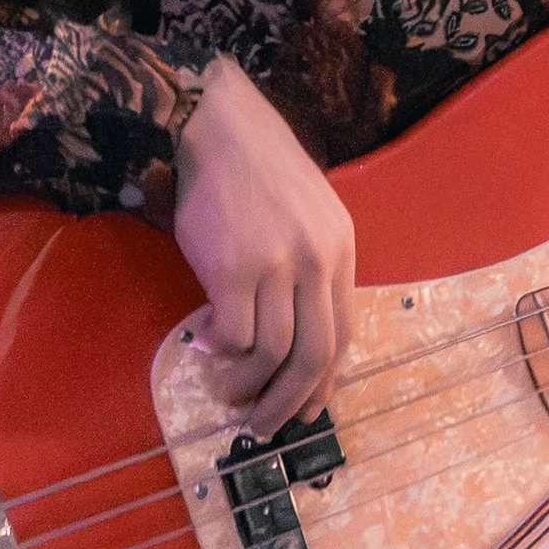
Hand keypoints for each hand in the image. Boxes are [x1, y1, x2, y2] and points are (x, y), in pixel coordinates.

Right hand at [171, 57, 357, 436]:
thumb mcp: (307, 213)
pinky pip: (233, 334)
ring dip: (248, 385)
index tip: (308, 409)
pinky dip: (221, 352)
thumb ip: (310, 267)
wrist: (216, 124)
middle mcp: (317, 259)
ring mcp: (276, 264)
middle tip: (266, 424)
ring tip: (228, 393)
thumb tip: (290, 336)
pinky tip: (205, 349)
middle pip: (315, 354)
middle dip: (291, 401)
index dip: (325, 380)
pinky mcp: (232, 267)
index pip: (344, 332)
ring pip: (272, 352)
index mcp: (341, 248)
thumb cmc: (257, 168)